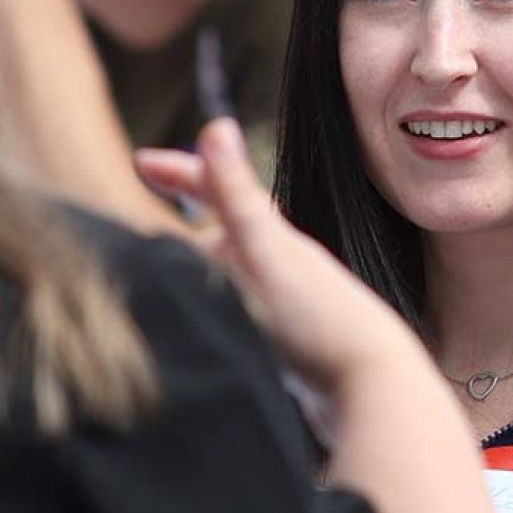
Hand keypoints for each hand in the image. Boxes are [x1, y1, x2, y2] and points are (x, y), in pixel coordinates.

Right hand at [135, 119, 423, 389]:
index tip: (140, 161)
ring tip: (158, 283)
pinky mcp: (288, 345)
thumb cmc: (320, 320)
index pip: (219, 190)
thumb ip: (238, 197)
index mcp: (274, 237)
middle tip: (136, 229)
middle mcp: (281, 265)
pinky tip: (209, 333)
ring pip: (229, 278)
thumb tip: (216, 123)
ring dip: (196, 275)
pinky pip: (239, 316)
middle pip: (220, 235)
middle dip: (180, 228)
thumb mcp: (269, 253)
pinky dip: (216, 313)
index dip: (181, 173)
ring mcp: (286, 304)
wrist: (375, 389)